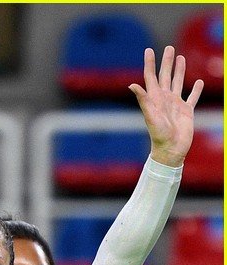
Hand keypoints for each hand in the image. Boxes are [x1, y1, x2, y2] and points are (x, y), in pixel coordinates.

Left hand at [130, 46, 203, 167]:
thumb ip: (143, 99)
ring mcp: (175, 104)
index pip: (150, 76)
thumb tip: (132, 85)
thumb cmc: (159, 134)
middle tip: (168, 48)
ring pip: (178, 82)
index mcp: (154, 98)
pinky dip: (196, 89)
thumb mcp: (150, 115)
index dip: (150, 63)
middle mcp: (164, 98)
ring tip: (180, 58)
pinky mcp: (186, 111)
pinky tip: (198, 82)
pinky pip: (192, 97)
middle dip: (166, 62)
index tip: (149, 50)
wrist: (170, 150)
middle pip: (165, 76)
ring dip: (179, 70)